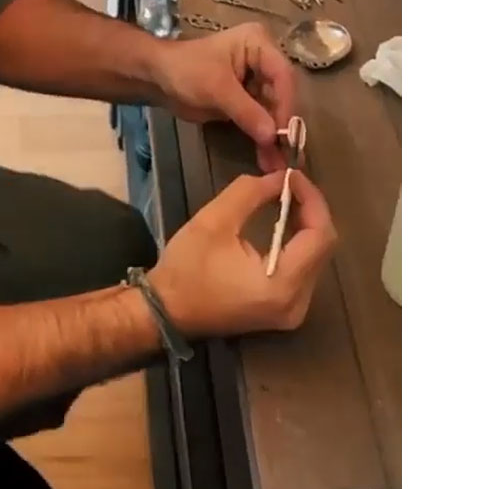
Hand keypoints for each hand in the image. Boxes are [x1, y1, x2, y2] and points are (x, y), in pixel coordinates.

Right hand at [148, 171, 336, 338]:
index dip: (312, 200)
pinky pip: (303, 271)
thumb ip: (250, 193)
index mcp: (282, 285)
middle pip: (322, 248)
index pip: (320, 237)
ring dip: (305, 226)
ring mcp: (293, 313)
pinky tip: (283, 224)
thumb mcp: (214, 221)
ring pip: (315, 259)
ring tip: (287, 198)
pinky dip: (297, 244)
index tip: (293, 176)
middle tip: (289, 183)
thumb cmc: (187, 269)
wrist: (165, 312)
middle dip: (310, 210)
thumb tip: (280, 179)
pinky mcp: (284, 313)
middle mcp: (297, 304)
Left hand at [149, 23, 297, 169]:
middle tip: (288, 154)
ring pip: (273, 111)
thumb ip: (247, 111)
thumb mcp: (217, 88)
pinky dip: (262, 138)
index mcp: (258, 43)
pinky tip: (267, 159)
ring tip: (279, 164)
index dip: (286, 104)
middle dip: (282, 125)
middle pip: (281, 94)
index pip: (282, 74)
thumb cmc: (186, 70)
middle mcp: (263, 59)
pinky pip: (260, 119)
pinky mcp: (247, 99)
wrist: (158, 78)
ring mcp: (256, 80)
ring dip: (274, 137)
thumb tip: (273, 136)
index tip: (286, 133)